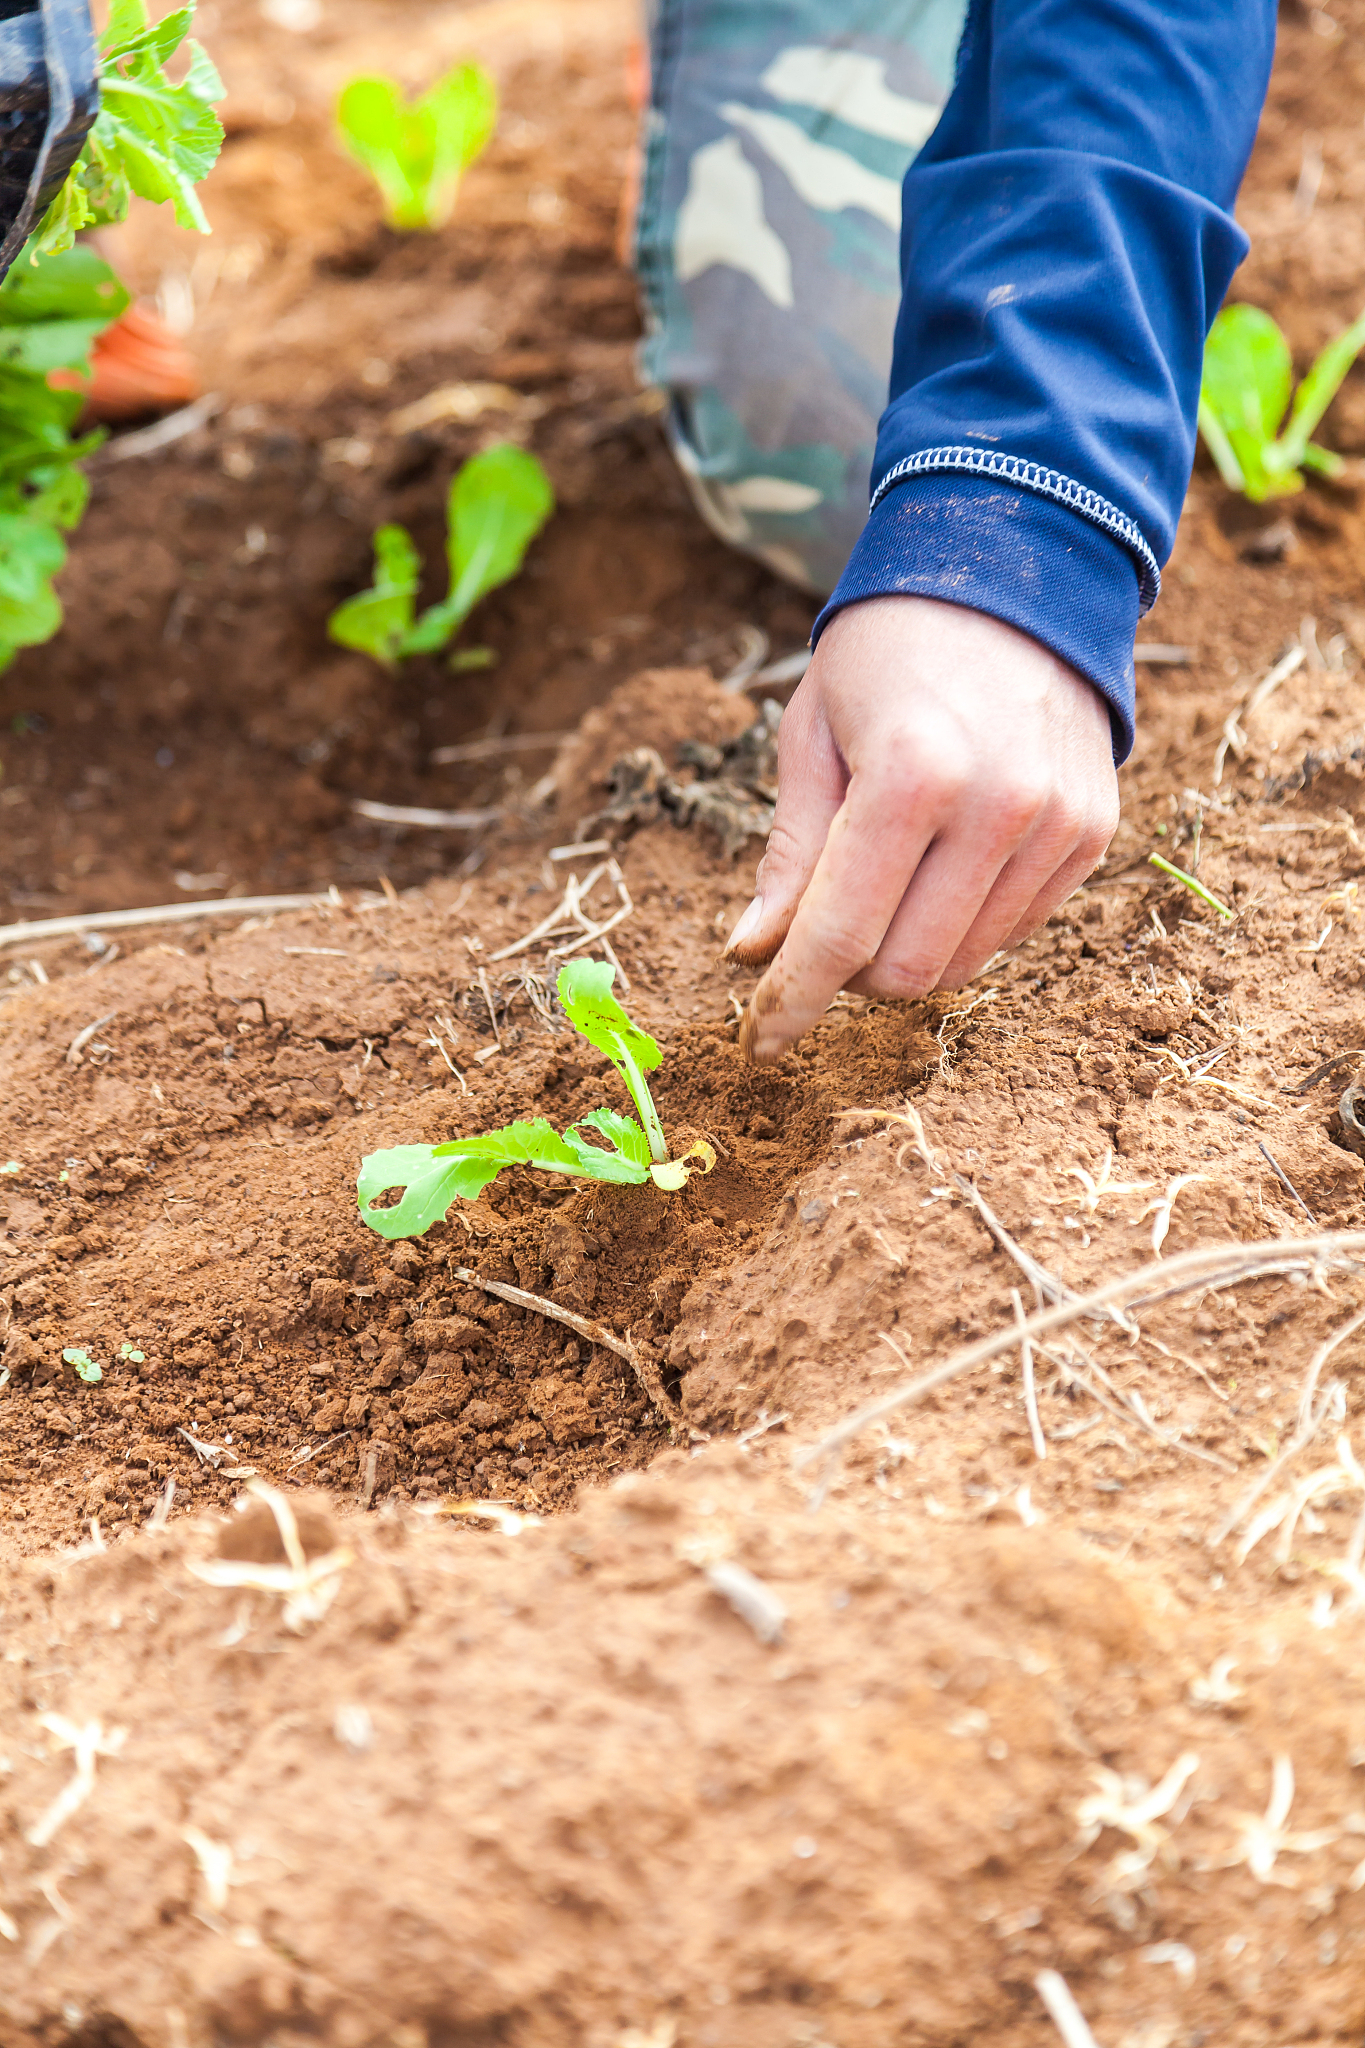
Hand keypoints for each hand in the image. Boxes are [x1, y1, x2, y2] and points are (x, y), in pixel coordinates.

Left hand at [725, 595, 1120, 1061]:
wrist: (1019, 569)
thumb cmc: (889, 647)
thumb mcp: (814, 734)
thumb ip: (789, 854)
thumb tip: (751, 955)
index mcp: (911, 775)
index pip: (839, 936)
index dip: (790, 1002)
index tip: (756, 1044)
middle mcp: (998, 808)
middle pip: (903, 972)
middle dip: (846, 975)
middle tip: (820, 926)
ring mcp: (1057, 826)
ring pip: (961, 965)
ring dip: (905, 953)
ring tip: (884, 883)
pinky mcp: (1092, 835)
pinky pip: (1013, 933)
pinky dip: (961, 927)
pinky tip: (942, 866)